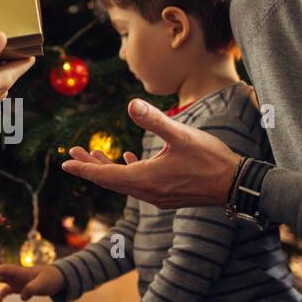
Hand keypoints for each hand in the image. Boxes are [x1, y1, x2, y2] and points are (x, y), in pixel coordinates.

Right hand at [0, 263, 64, 301]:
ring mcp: (17, 281)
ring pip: (0, 281)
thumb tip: (23, 297)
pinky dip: (1, 295)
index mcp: (20, 271)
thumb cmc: (51, 278)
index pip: (4, 269)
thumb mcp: (43, 284)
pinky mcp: (19, 287)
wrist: (59, 278)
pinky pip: (7, 290)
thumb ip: (32, 289)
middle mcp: (16, 275)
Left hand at [61, 99, 240, 209]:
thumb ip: (155, 120)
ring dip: (108, 169)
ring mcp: (157, 196)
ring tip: (92, 156)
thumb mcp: (182, 136)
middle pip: (111, 180)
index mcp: (146, 179)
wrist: (236, 185)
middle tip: (72, 155)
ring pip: (124, 182)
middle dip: (90, 166)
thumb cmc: (211, 159)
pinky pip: (139, 184)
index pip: (106, 175)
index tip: (65, 164)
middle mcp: (147, 192)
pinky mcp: (167, 195)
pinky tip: (129, 161)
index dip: (84, 168)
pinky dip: (128, 172)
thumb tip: (130, 105)